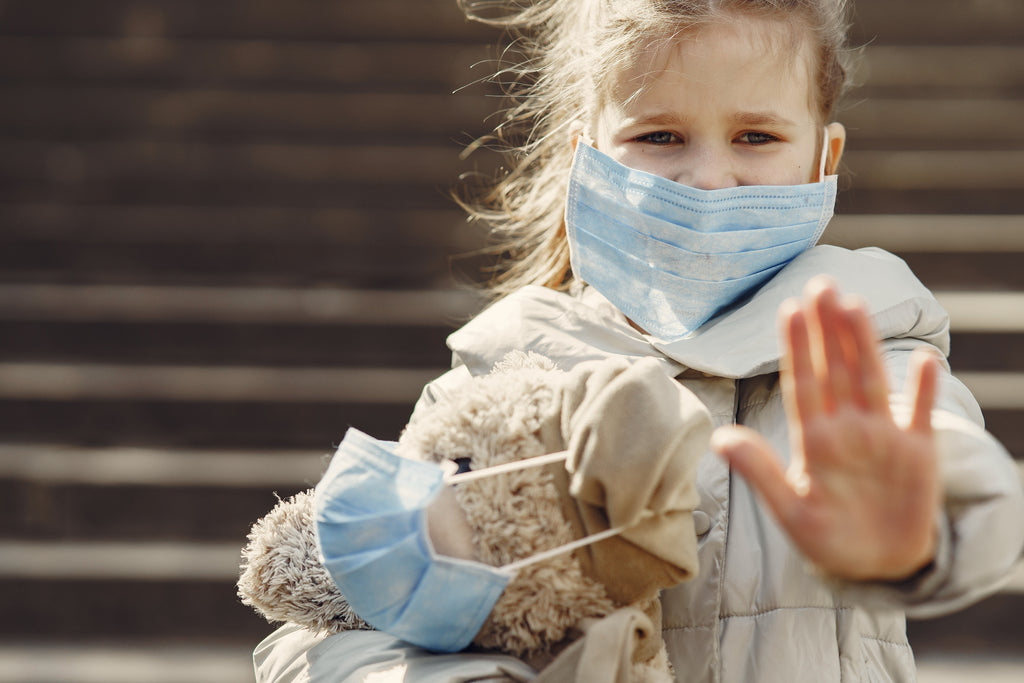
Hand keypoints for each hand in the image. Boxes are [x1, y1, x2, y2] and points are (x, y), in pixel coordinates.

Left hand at [711, 276, 940, 580]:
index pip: (802, 383)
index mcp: (814, 439)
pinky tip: (926, 359)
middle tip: (820, 283)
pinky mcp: (918, 454)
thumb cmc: (827, 538)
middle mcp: (847, 428)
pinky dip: (924, 390)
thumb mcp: (790, 511)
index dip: (796, 346)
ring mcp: (883, 437)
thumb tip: (719, 439)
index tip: (788, 308)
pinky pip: (920, 415)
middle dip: (827, 328)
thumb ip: (759, 472)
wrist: (876, 566)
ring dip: (864, 344)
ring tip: (854, 305)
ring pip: (871, 380)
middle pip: (835, 369)